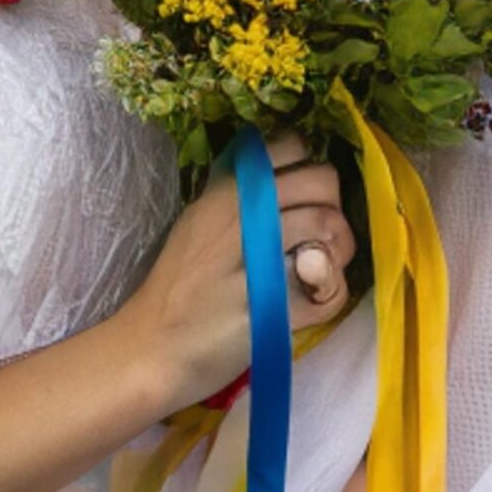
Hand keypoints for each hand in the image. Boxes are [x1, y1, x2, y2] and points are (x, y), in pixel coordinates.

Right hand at [124, 132, 355, 411]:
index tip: (305, 194)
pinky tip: (315, 299)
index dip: (309, 166)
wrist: (151, 347)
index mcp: (225, 189)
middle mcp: (241, 213)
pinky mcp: (273, 309)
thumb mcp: (199, 220)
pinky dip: (333, 292)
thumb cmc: (178, 285)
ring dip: (339, 249)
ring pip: (329, 226)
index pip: (290, 144)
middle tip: (322, 236)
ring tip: (322, 268)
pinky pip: (329, 289)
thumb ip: (238, 195)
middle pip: (322, 180)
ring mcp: (257, 260)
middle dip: (334, 205)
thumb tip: (286, 172)